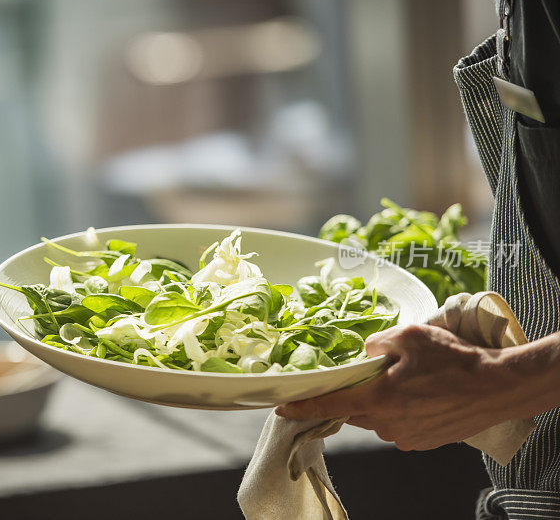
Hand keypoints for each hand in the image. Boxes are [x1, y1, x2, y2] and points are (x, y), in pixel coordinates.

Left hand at [276, 324, 521, 450]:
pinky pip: (396, 425)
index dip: (301, 407)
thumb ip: (377, 344)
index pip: (328, 405)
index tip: (280, 408)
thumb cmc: (454, 360)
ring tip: (406, 380)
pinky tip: (419, 394)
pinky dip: (399, 410)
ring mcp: (404, 437)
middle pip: (351, 410)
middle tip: (370, 374)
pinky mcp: (421, 442)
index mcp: (377, 399)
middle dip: (353, 394)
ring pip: (374, 418)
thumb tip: (364, 353)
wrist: (497, 387)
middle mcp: (385, 424)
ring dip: (379, 401)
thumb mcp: (410, 336)